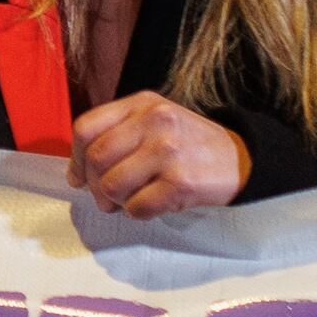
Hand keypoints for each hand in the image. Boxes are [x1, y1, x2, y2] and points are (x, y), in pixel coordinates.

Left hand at [65, 89, 251, 214]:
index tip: (79, 176)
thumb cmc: (189, 144)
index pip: (86, 128)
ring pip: (111, 185)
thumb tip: (76, 173)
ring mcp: (168, 151)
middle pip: (96, 158)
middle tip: (107, 196)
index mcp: (142, 104)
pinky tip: (152, 205)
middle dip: (94, 185)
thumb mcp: (155, 121)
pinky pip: (137, 207)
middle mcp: (154, 121)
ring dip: (116, 201)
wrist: (240, 160)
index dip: (75, 157)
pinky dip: (138, 213)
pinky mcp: (181, 182)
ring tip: (131, 199)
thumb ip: (116, 135)